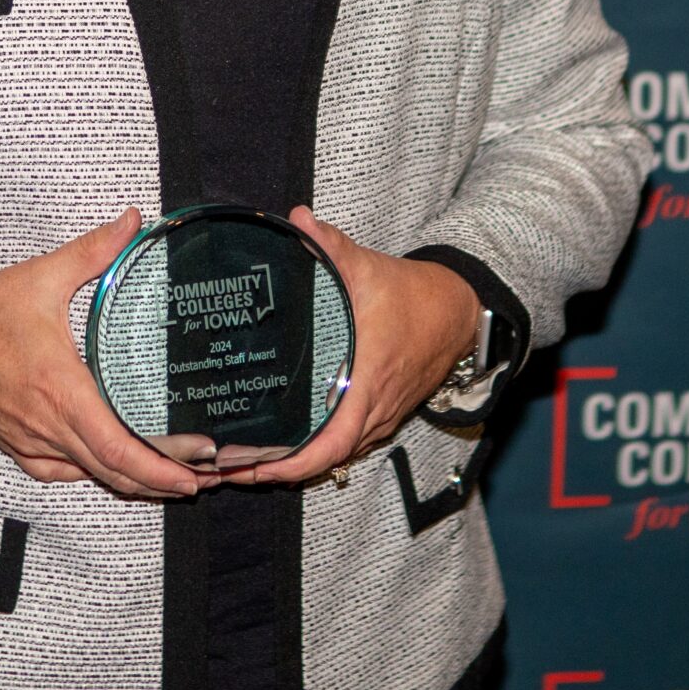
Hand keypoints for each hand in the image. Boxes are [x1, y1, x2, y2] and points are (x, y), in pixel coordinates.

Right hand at [0, 208, 214, 500]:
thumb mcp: (40, 277)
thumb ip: (93, 251)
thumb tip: (133, 221)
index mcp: (59, 389)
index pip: (116, 447)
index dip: (158, 468)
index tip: (193, 474)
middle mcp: (47, 426)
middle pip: (112, 472)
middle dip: (161, 480)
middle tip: (204, 477)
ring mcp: (29, 441)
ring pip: (90, 475)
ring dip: (132, 481)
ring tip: (174, 475)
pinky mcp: (15, 445)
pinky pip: (61, 472)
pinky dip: (93, 473)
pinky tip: (113, 466)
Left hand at [224, 206, 480, 487]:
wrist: (459, 313)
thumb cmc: (414, 297)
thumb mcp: (369, 269)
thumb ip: (331, 247)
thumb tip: (297, 219)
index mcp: (367, 383)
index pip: (329, 445)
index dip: (292, 465)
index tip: (254, 469)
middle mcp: (373, 411)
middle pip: (325, 461)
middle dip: (277, 471)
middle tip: (229, 470)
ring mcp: (380, 417)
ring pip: (336, 456)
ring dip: (295, 464)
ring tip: (246, 462)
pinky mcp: (382, 413)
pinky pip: (347, 444)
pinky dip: (316, 451)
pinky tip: (285, 442)